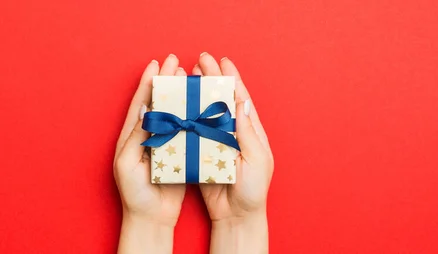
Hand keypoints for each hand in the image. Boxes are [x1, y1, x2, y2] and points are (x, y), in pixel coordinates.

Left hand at [114, 54, 186, 253]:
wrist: (151, 217)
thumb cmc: (134, 194)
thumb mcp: (128, 164)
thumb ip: (136, 138)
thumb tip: (146, 112)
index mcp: (132, 136)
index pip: (141, 102)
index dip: (148, 82)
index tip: (157, 63)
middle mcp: (148, 136)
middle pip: (159, 102)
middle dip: (166, 81)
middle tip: (176, 62)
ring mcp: (164, 143)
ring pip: (174, 113)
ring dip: (181, 94)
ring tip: (190, 77)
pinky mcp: (179, 153)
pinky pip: (186, 129)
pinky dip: (193, 115)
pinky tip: (201, 106)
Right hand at [194, 53, 272, 253]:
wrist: (237, 215)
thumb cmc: (253, 190)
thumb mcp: (257, 161)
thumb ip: (248, 134)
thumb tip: (241, 104)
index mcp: (250, 131)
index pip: (240, 99)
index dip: (232, 78)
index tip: (223, 61)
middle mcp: (234, 132)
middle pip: (222, 99)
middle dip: (213, 78)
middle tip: (200, 59)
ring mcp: (218, 141)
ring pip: (206, 110)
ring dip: (197, 92)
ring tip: (187, 75)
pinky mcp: (203, 152)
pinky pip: (193, 130)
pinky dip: (186, 115)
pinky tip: (177, 104)